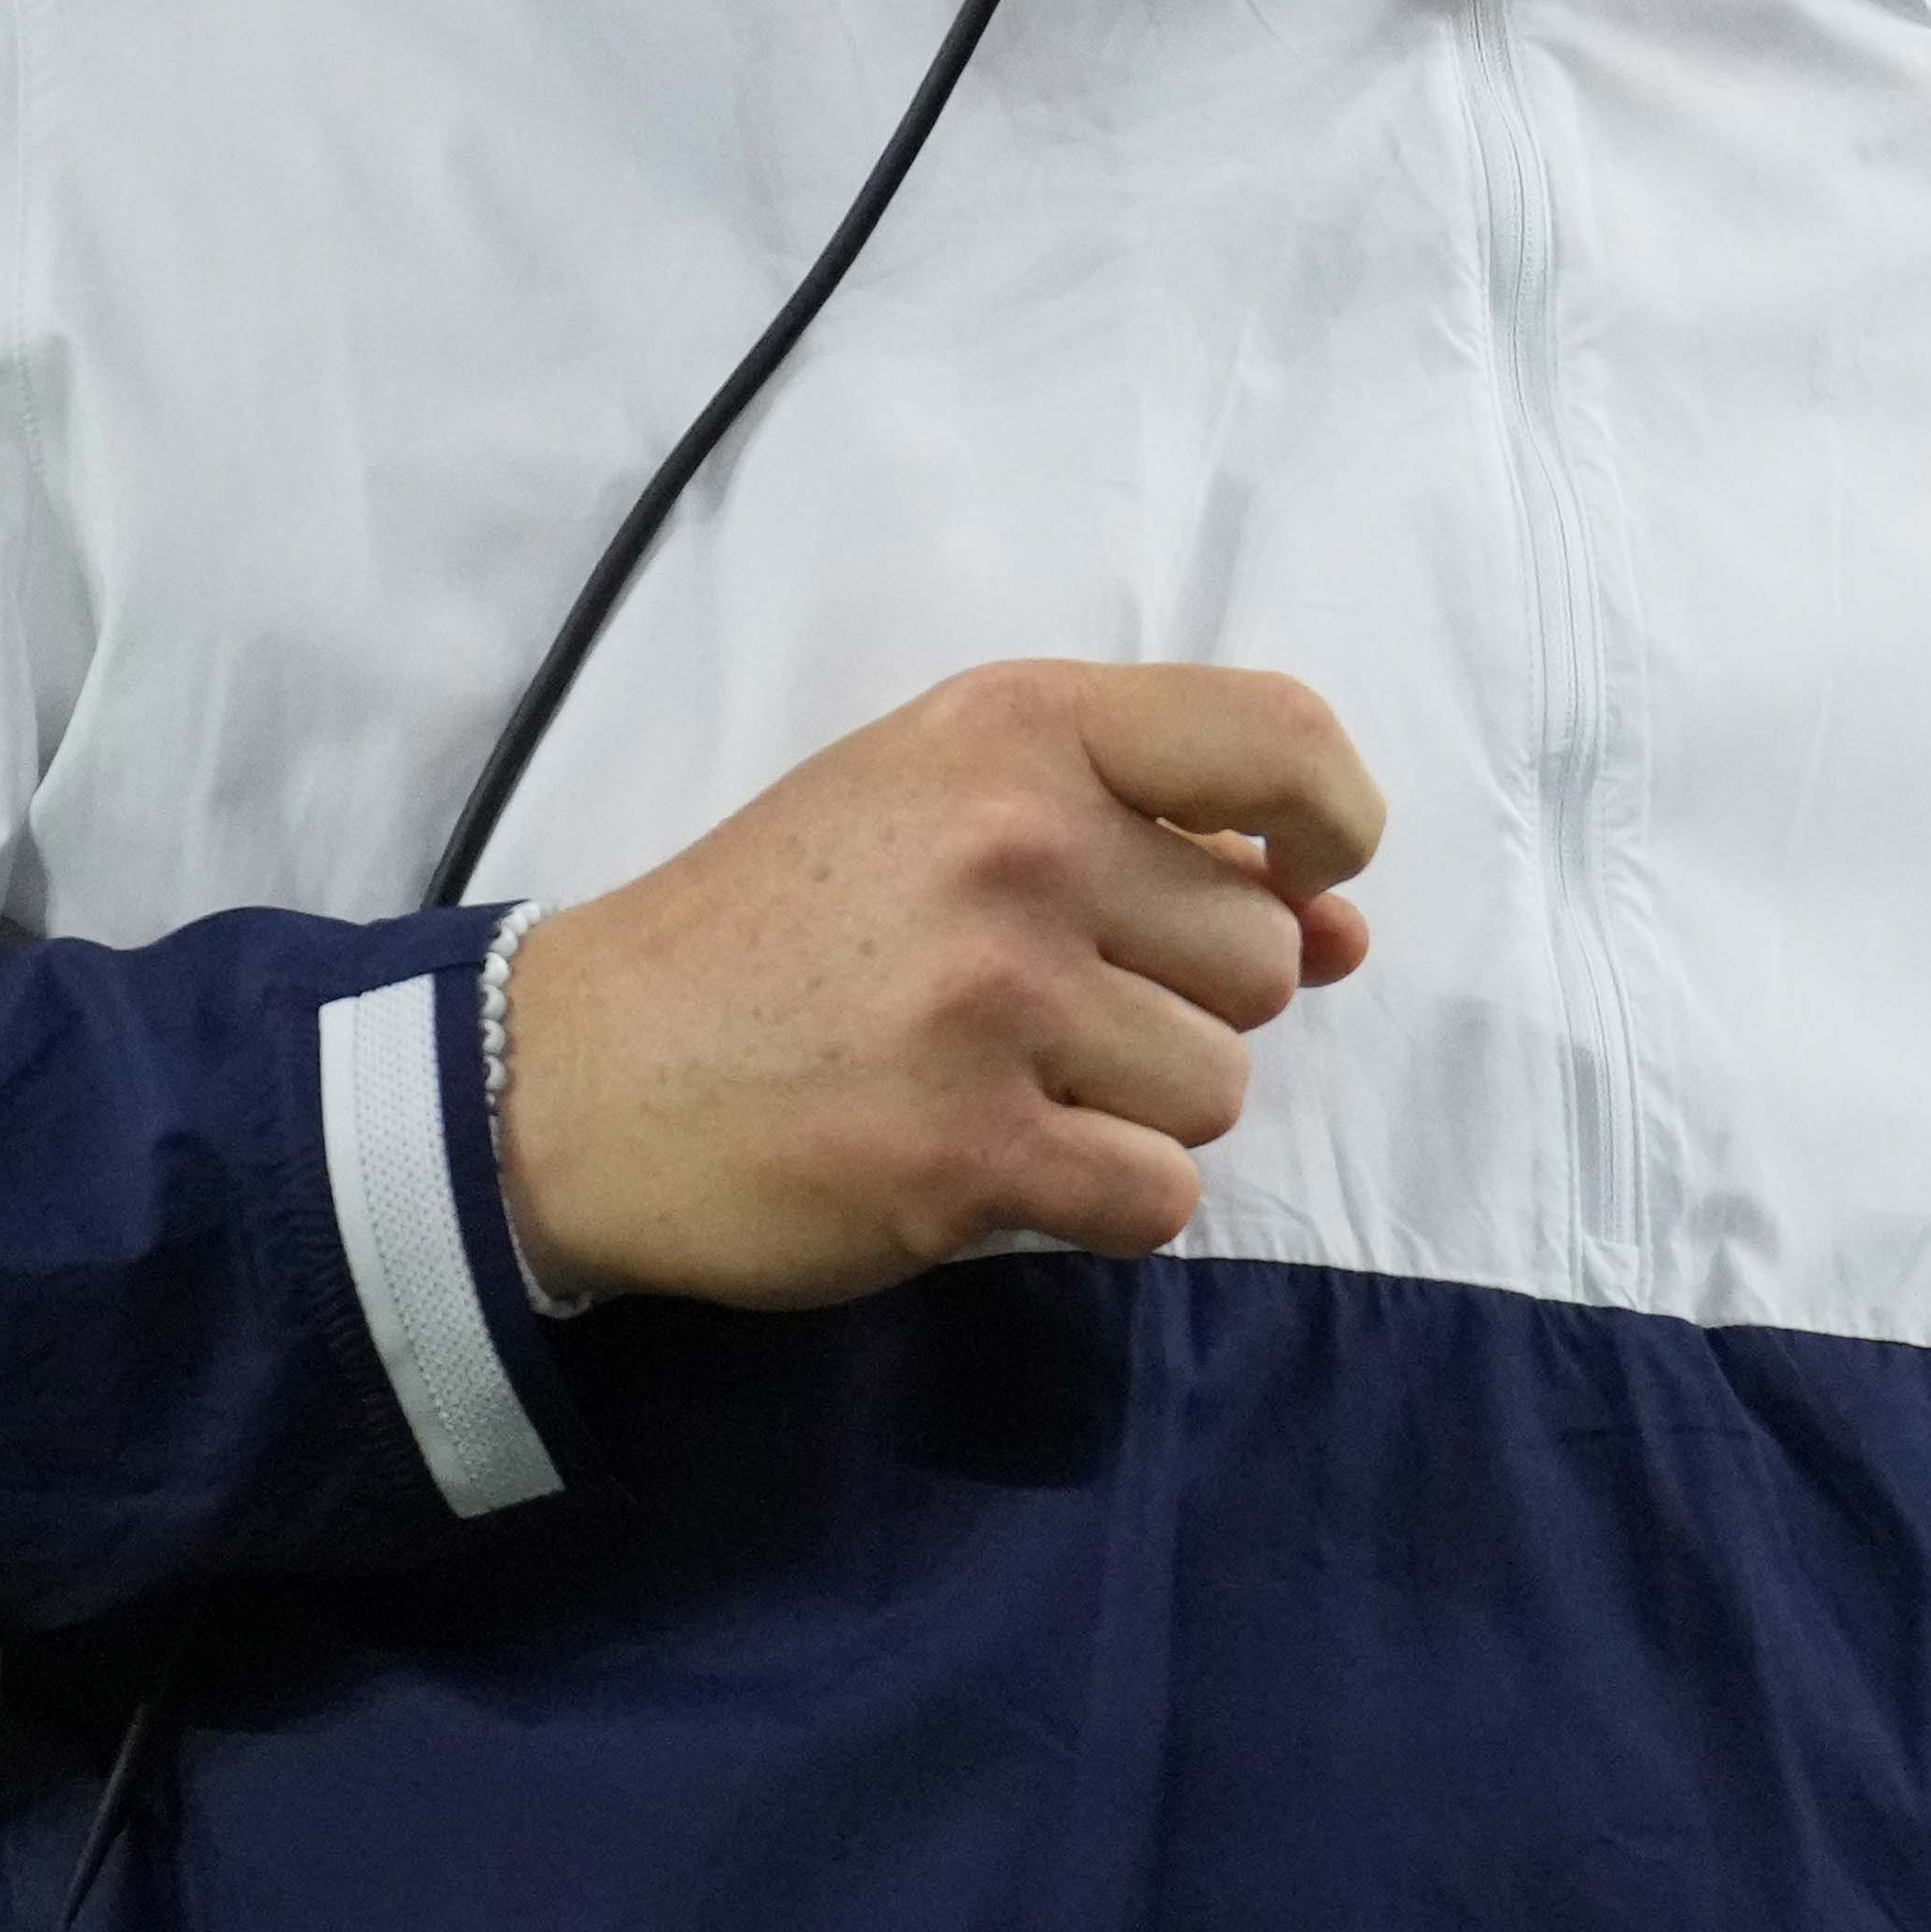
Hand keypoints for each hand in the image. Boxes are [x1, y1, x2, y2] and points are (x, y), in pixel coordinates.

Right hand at [494, 661, 1385, 1307]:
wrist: (585, 1073)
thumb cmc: (781, 927)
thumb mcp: (942, 805)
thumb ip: (1152, 841)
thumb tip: (1345, 931)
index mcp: (1019, 728)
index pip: (1278, 739)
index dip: (1332, 824)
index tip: (1303, 884)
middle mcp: (1019, 843)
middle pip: (1260, 958)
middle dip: (1181, 1004)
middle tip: (1038, 1011)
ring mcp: (994, 1000)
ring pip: (1216, 1087)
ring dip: (1134, 1111)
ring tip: (995, 1080)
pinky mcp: (966, 1151)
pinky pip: (1157, 1196)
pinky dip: (1101, 1203)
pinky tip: (995, 1164)